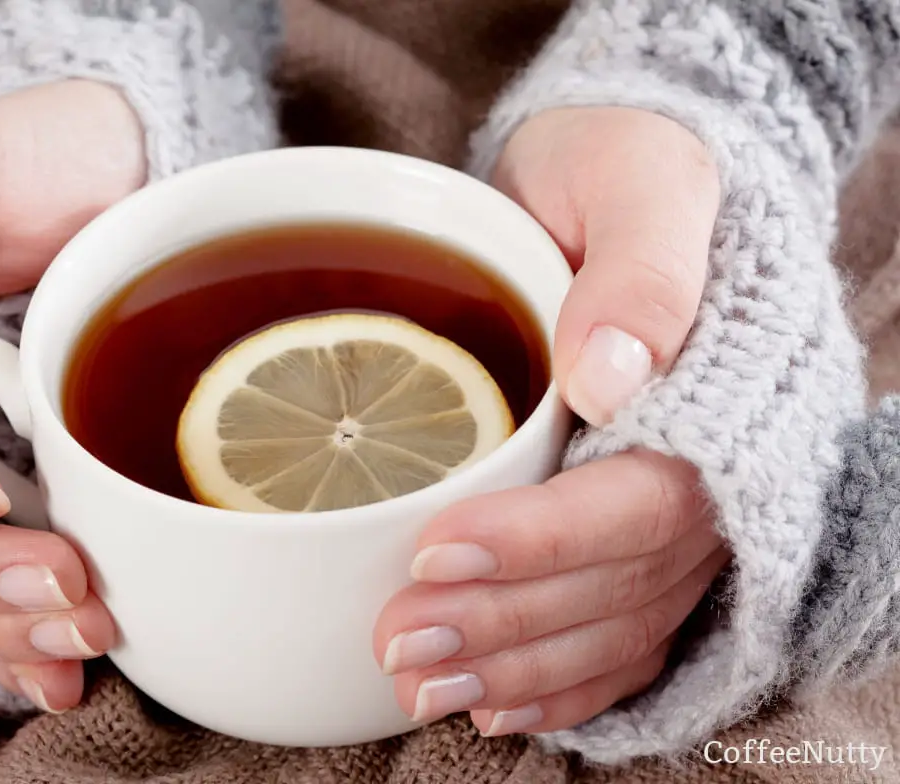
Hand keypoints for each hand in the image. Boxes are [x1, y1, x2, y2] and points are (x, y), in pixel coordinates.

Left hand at [375, 107, 728, 734]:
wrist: (618, 177)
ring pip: (613, 622)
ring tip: (419, 686)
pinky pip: (621, 630)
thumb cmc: (621, 164)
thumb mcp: (631, 178)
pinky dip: (560, 681)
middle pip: (617, 582)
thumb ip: (641, 267)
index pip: (639, 499)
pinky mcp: (634, 527)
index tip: (435, 549)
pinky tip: (492, 702)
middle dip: (503, 623)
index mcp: (719, 395)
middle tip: (398, 643)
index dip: (542, 541)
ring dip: (516, 668)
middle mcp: (711, 471)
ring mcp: (677, 510)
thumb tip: (615, 375)